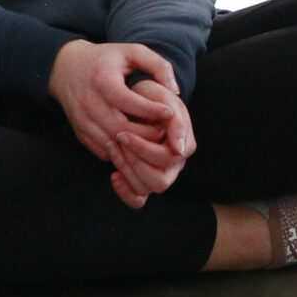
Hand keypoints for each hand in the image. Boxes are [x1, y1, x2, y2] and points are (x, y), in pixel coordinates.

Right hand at [47, 40, 195, 208]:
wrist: (66, 68)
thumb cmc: (106, 59)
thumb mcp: (132, 51)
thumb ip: (158, 65)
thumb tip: (175, 91)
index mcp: (102, 81)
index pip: (128, 102)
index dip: (151, 110)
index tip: (171, 112)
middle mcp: (89, 103)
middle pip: (121, 129)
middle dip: (147, 134)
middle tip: (167, 132)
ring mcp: (82, 121)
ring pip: (113, 144)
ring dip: (136, 147)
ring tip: (156, 141)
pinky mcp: (80, 132)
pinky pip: (103, 151)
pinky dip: (122, 152)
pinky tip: (138, 145)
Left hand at [111, 77, 194, 209]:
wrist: (136, 97)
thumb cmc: (151, 96)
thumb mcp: (165, 99)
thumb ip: (178, 122)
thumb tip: (180, 150)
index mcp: (185, 146)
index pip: (167, 158)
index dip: (143, 149)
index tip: (123, 133)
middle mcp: (175, 165)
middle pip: (159, 181)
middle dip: (133, 162)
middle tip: (116, 140)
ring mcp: (160, 174)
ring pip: (146, 190)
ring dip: (126, 170)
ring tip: (111, 147)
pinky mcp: (143, 181)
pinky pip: (138, 199)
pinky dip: (125, 191)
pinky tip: (114, 175)